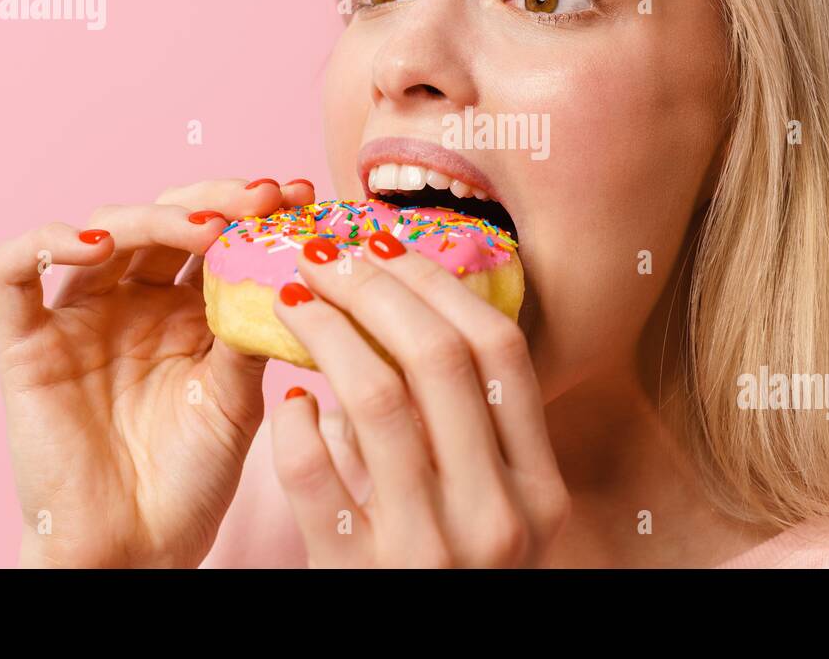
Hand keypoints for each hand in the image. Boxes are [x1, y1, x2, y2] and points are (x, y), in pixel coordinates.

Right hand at [0, 176, 312, 566]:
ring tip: (206, 227)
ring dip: (153, 215)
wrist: (136, 551)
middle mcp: (133, 301)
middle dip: (216, 201)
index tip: (302, 196)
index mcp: (187, 309)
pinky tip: (99, 244)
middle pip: (164, 220)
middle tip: (263, 197)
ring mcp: (79, 317)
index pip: (216, 235)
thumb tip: (291, 259)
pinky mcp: (26, 344)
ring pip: (103, 230)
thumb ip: (251, 328)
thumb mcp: (239, 395)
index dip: (253, 211)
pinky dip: (47, 243)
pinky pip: (13, 274)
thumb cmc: (192, 479)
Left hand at [269, 232, 570, 566]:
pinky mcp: (358, 577)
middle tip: (329, 251)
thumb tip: (411, 313)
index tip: (390, 242)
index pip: (499, 353)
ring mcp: (430, 553)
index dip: (440, 282)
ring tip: (295, 299)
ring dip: (329, 333)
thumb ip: (473, 435)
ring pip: (375, 401)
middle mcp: (498, 519)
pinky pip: (314, 478)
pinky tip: (288, 402)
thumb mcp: (496, 516)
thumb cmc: (457, 584)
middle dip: (377, 287)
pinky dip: (294, 427)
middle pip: (440, 359)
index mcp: (540, 493)